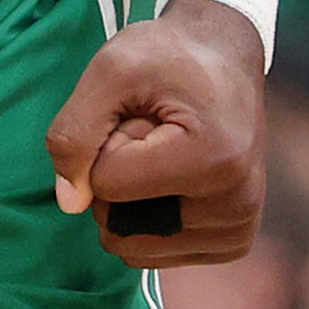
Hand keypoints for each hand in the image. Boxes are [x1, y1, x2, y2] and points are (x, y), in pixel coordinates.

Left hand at [46, 0, 265, 269]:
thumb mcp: (111, 69)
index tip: (139, 113)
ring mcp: (238, 229)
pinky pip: (155, 253)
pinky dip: (149, 218)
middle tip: (151, 132)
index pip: (107, 183)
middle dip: (116, 177)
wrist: (224, 57)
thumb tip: (70, 202)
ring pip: (133, 246)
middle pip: (120, 224)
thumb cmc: (169, 56)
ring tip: (163, 152)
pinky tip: (174, 177)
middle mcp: (237, 205)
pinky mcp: (233, 242)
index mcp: (214, 160)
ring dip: (131, 199)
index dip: (106, 143)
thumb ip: (76, 131)